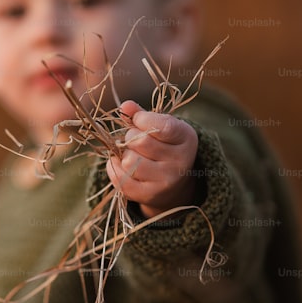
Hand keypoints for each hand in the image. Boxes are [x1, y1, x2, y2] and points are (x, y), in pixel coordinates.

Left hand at [106, 100, 197, 217]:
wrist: (173, 183)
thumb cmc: (164, 147)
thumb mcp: (161, 127)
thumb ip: (143, 115)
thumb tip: (125, 106)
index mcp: (186, 138)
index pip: (162, 126)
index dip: (143, 119)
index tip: (138, 120)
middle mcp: (181, 162)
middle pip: (140, 142)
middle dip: (130, 137)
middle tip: (135, 140)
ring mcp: (166, 181)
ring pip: (129, 161)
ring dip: (124, 155)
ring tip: (133, 154)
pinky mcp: (149, 196)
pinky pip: (120, 179)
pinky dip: (115, 169)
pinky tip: (123, 166)